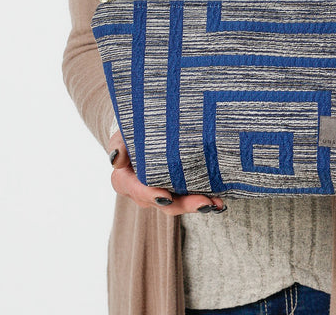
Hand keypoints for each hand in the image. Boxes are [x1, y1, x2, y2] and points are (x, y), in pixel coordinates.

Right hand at [107, 131, 225, 214]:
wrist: (143, 132)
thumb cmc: (132, 133)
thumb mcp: (122, 135)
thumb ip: (119, 145)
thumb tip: (116, 159)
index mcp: (126, 181)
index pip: (138, 190)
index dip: (152, 194)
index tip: (166, 196)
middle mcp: (144, 193)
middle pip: (163, 203)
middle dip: (185, 204)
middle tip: (204, 202)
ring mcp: (162, 193)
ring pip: (179, 204)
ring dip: (198, 204)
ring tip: (216, 203)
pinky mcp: (177, 190)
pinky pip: (190, 198)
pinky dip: (205, 200)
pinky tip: (219, 202)